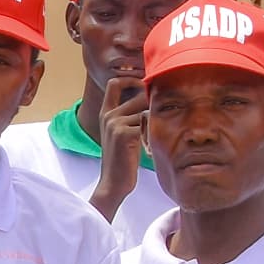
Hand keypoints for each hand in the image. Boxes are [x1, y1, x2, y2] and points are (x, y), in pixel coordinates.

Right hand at [93, 76, 148, 211]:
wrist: (114, 183)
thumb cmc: (121, 160)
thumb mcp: (121, 134)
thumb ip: (129, 116)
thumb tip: (152, 98)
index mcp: (105, 114)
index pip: (114, 83)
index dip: (131, 80)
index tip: (144, 86)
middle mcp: (109, 115)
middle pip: (139, 95)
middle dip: (153, 105)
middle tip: (158, 120)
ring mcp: (115, 123)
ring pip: (147, 110)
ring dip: (155, 123)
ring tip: (151, 138)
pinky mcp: (125, 133)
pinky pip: (148, 122)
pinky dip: (153, 133)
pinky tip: (149, 146)